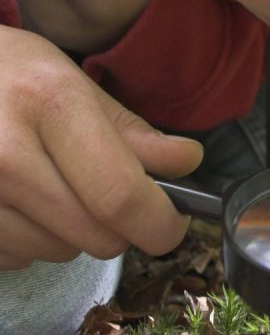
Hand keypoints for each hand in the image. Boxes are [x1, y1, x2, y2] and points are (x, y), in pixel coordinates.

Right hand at [0, 25, 202, 269]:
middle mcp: (3, 153)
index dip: (160, 223)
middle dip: (121, 226)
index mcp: (49, 104)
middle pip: (96, 235)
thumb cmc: (9, 76)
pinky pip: (17, 258)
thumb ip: (133, 131)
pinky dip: (30, 239)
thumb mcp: (74, 83)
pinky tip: (19, 199)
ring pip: (58, 252)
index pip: (120, 195)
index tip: (173, 223)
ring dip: (71, 232)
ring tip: (52, 185)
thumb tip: (187, 161)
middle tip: (111, 194)